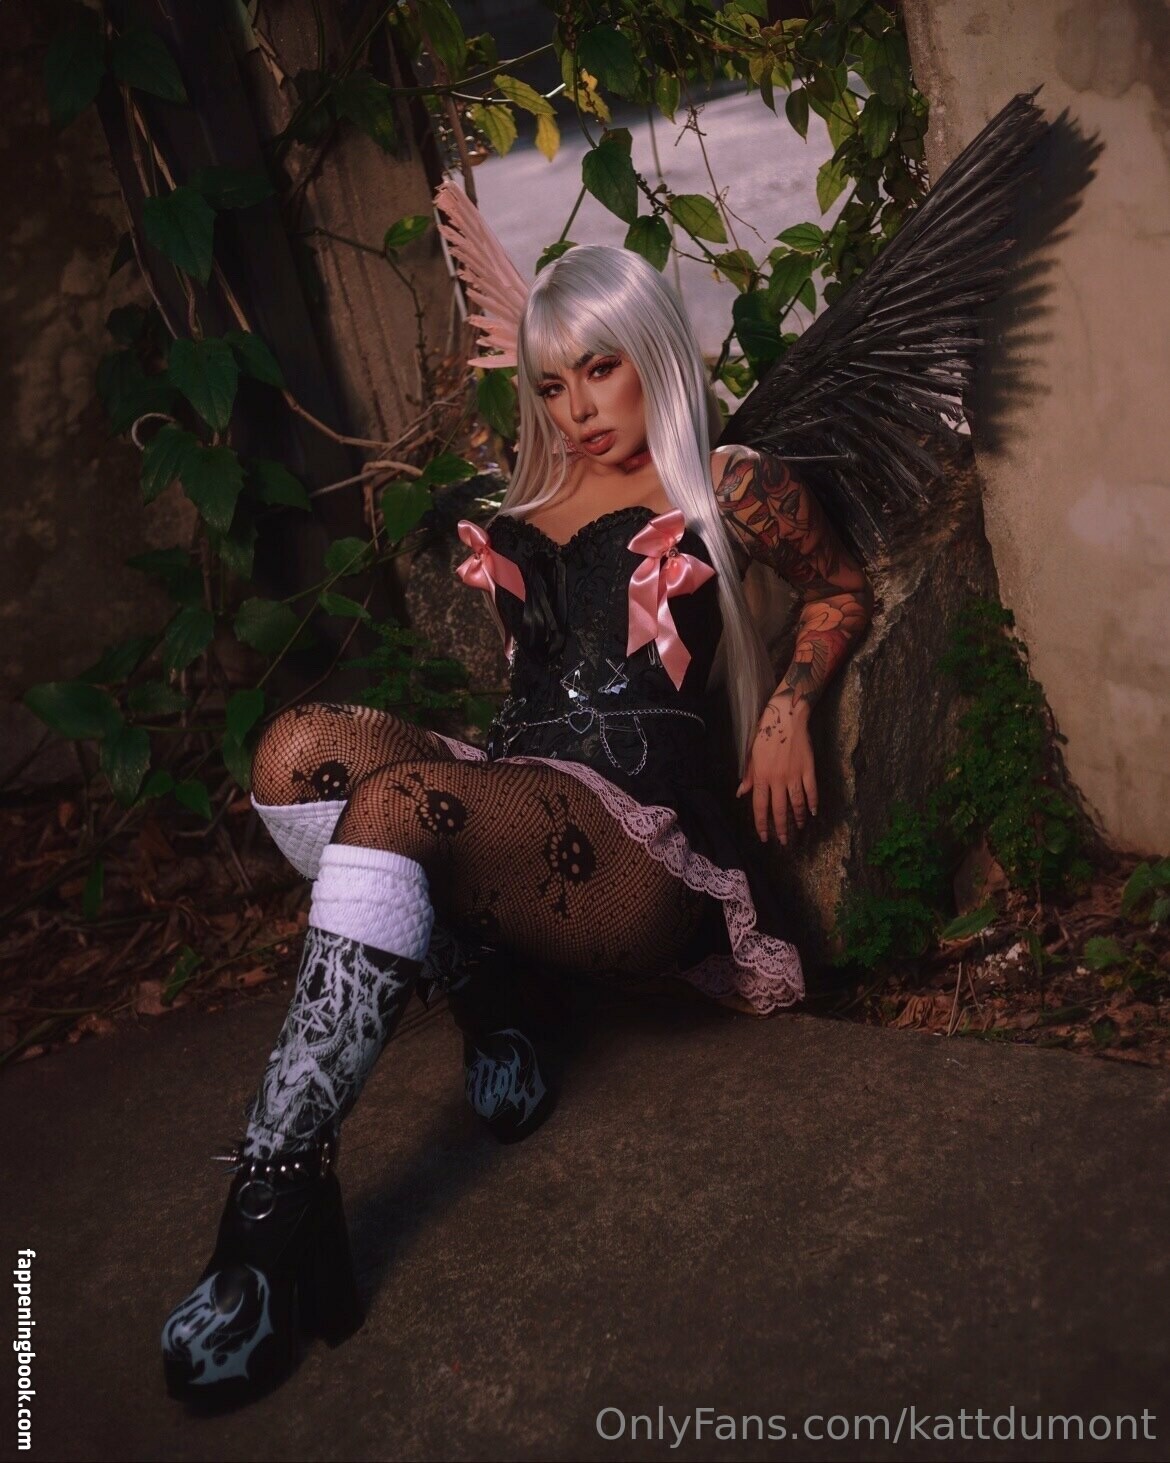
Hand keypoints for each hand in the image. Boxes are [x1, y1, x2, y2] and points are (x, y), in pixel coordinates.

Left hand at [736, 698, 817, 844]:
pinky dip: (813, 803)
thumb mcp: (751, 754)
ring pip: (797, 803)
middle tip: (782, 841)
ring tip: (798, 829)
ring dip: (797, 819)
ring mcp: (795, 775)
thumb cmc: (765, 733)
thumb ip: (748, 775)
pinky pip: (811, 790)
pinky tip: (813, 813)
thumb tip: (741, 793)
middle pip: (779, 809)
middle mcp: (778, 779)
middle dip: (780, 828)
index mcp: (762, 777)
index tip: (764, 836)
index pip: (760, 806)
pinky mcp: (808, 769)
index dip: (761, 823)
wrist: (787, 717)